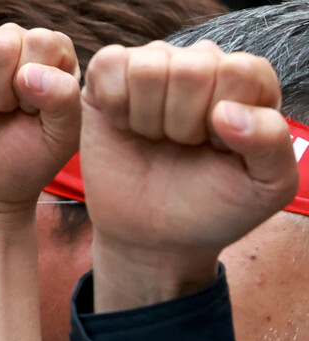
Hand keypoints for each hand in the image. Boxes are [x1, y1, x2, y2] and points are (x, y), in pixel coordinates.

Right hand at [81, 41, 298, 308]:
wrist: (152, 238)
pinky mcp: (107, 79)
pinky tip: (123, 125)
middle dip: (181, 123)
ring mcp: (152, 69)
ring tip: (152, 139)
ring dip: (146, 117)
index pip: (238, 71)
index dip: (220, 118)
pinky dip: (113, 102)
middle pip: (191, 68)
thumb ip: (271, 143)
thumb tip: (226, 112)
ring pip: (148, 66)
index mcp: (245, 82)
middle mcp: (199, 65)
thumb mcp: (265, 186)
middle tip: (179, 148)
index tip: (213, 148)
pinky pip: (109, 64)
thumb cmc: (211, 208)